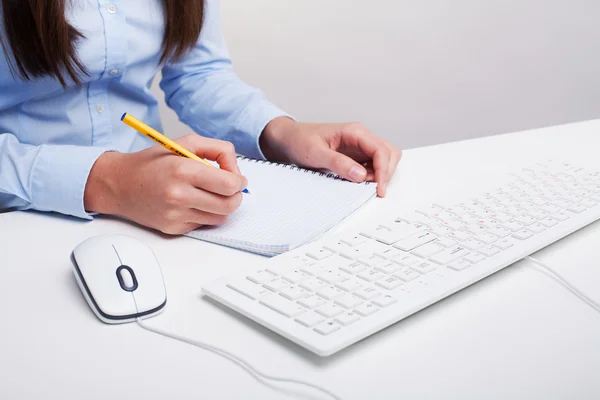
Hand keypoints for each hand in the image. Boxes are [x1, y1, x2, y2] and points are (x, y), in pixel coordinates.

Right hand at [84, 135, 247, 234]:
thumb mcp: (184, 143)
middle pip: (229, 205)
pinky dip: (206, 214)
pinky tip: (194, 202)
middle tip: (231, 188)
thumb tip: (236, 171)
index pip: (228, 184)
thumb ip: (217, 150)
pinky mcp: (174, 228)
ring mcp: (176, 215)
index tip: (238, 178)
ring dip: (223, 206)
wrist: (119, 184)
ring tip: (211, 193)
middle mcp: (179, 195)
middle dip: (236, 195)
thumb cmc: (152, 162)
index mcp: (182, 170)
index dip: (239, 181)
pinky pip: (204, 224)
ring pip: (220, 218)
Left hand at [260, 118, 401, 196]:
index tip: (379, 189)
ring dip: (380, 174)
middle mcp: (361, 137)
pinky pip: (372, 166)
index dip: (384, 171)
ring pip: (384, 160)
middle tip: (373, 190)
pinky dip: (372, 176)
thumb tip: (361, 176)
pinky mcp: (355, 156)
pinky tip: (359, 183)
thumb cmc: (299, 140)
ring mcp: (359, 147)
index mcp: (354, 132)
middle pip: (389, 154)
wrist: (287, 139)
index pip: (381, 150)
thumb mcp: (315, 153)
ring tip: (363, 186)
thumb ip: (338, 163)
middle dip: (386, 172)